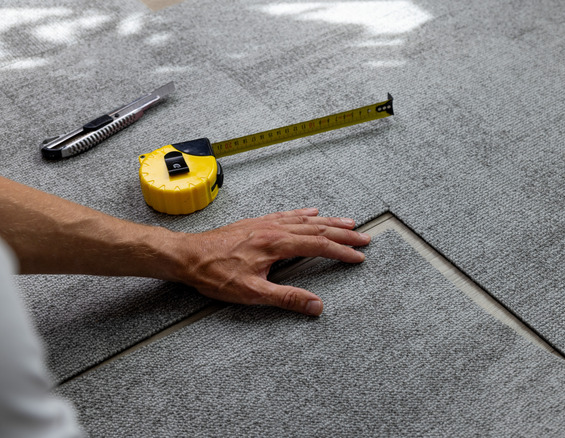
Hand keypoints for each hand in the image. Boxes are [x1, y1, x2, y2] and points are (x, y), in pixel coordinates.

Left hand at [175, 208, 369, 315]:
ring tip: (348, 222)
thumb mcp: (251, 293)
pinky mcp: (256, 223)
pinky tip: (311, 212)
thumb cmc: (214, 274)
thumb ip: (286, 298)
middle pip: (317, 229)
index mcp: (276, 245)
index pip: (318, 246)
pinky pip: (287, 215)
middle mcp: (274, 229)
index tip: (358, 256)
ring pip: (305, 220)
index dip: (341, 251)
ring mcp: (265, 224)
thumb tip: (316, 305)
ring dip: (329, 221)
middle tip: (364, 237)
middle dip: (343, 233)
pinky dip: (304, 214)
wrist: (186, 255)